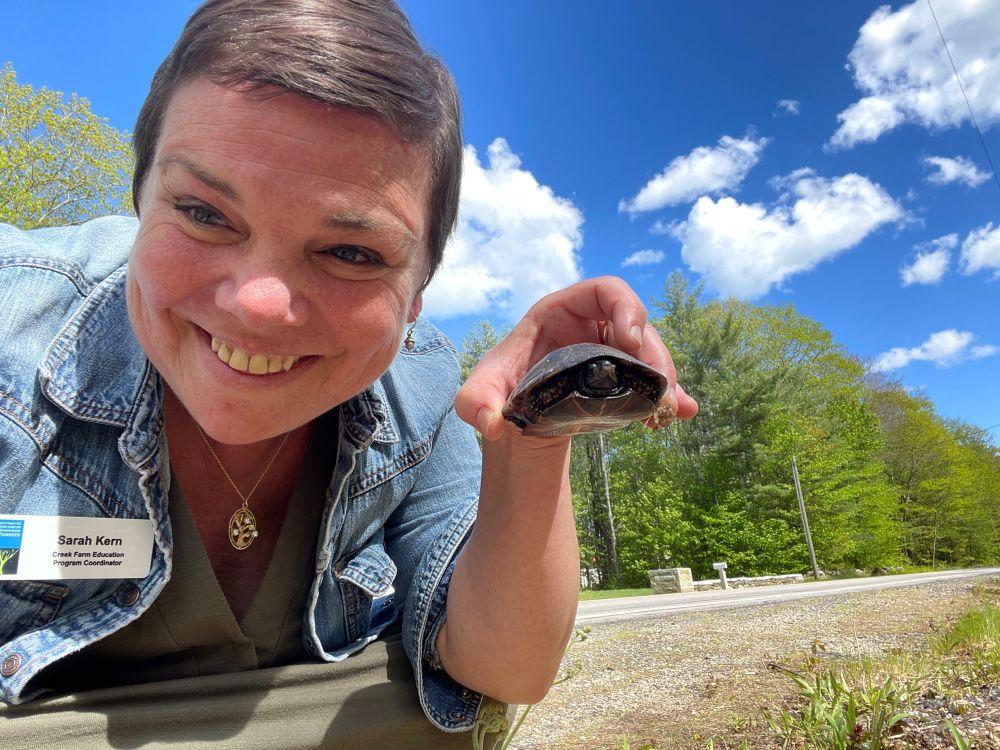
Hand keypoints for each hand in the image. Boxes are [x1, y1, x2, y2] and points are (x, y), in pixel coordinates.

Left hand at [456, 276, 698, 440]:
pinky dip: (669, 394)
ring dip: (664, 377)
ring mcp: (612, 350)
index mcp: (560, 311)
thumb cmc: (498, 393)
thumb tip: (492, 422)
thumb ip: (474, 402)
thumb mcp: (477, 395)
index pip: (604, 289)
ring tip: (667, 408)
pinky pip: (654, 378)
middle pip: (637, 322)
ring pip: (651, 352)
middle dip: (653, 351)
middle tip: (658, 386)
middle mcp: (592, 324)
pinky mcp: (625, 377)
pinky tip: (682, 412)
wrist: (517, 421)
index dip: (626, 306)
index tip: (630, 341)